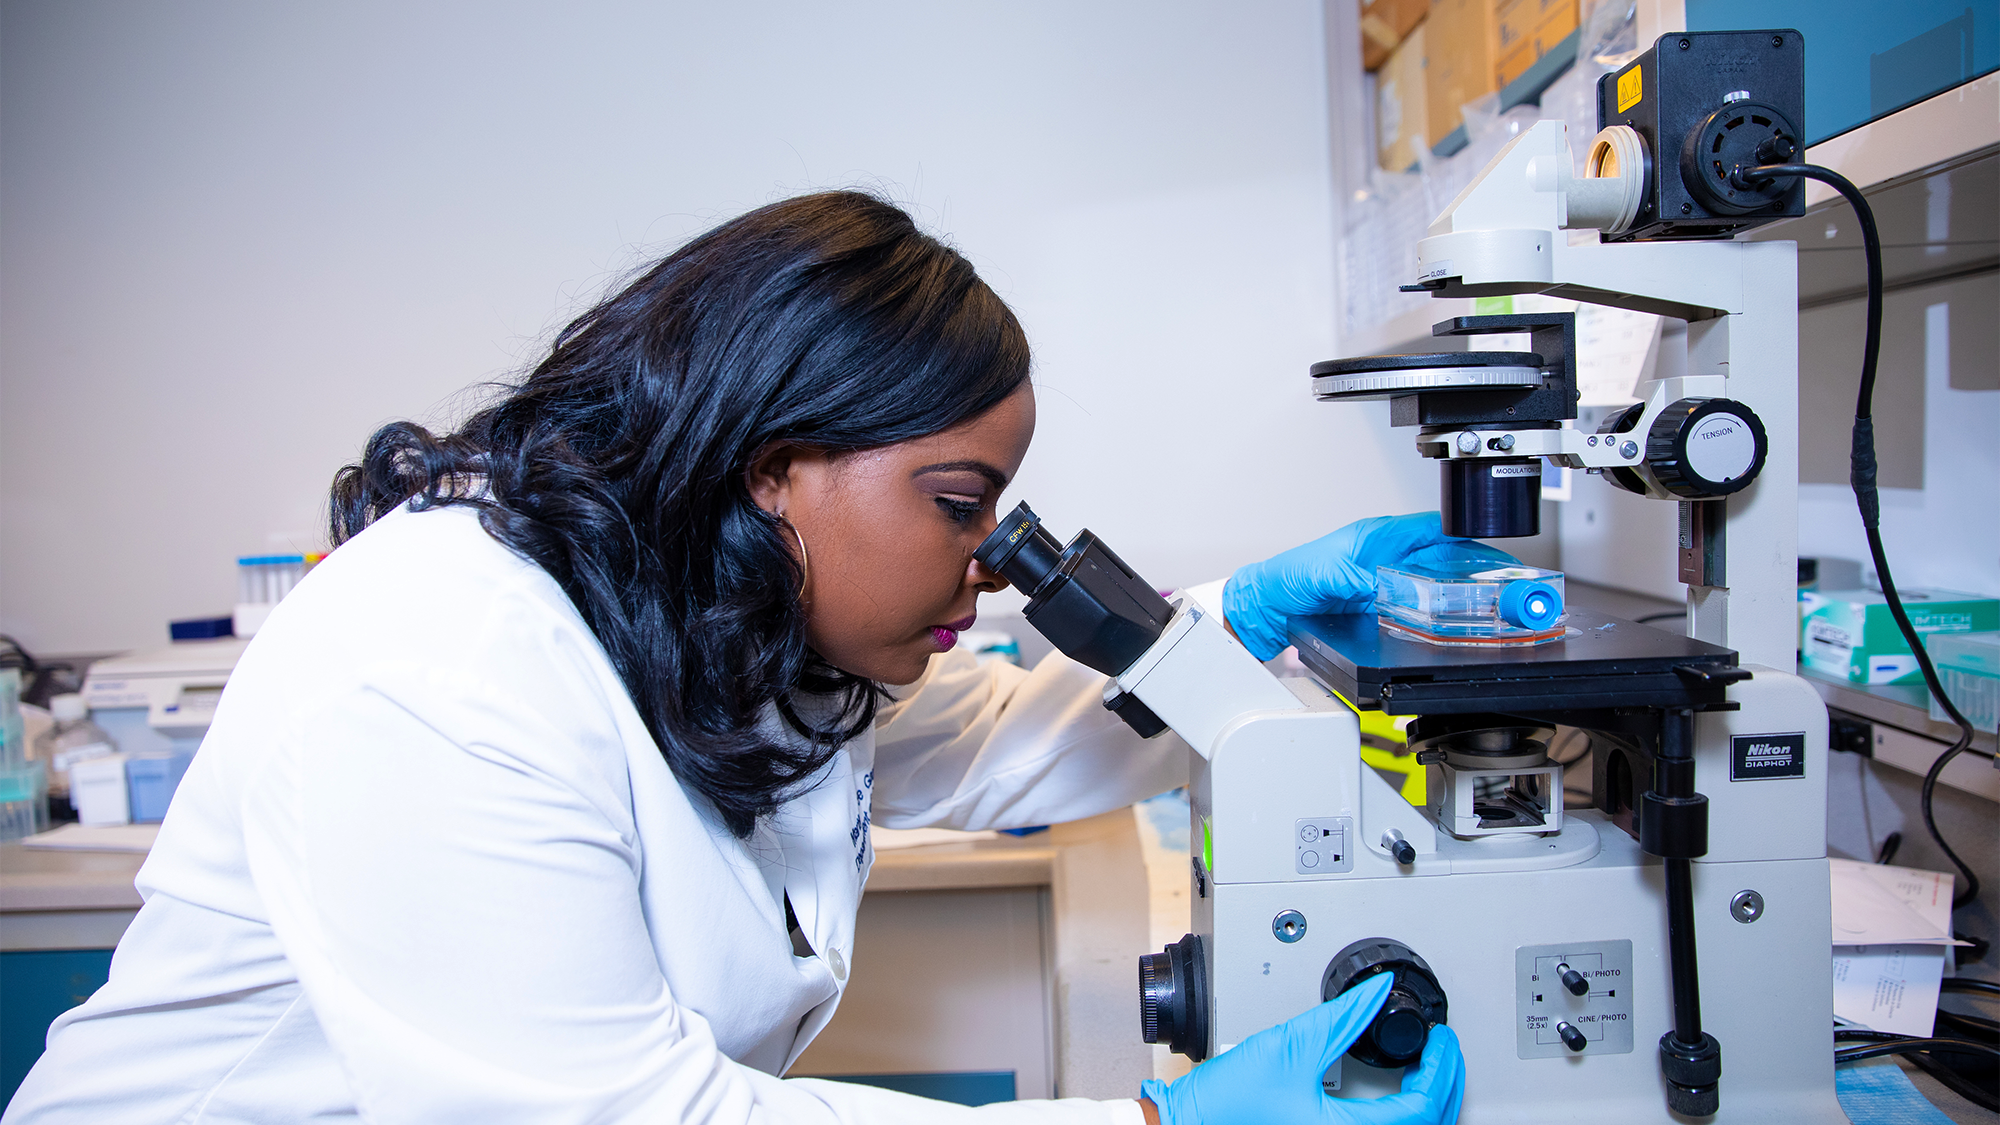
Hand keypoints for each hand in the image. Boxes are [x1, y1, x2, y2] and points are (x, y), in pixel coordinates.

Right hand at [1139, 974, 1463, 1124]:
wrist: (1186, 1124)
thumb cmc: (1224, 1103)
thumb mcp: (1288, 1045)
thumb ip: (1339, 1017)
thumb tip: (1374, 994)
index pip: (1423, 1107)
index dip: (1441, 1069)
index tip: (1441, 1041)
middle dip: (1446, 1086)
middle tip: (1445, 1052)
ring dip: (1429, 1104)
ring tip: (1430, 1071)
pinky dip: (1402, 1116)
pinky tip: (1397, 1098)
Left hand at [1223, 512, 1516, 658]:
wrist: (1265, 608)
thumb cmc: (1286, 577)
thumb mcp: (1324, 572)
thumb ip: (1356, 578)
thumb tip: (1385, 587)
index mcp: (1377, 537)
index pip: (1433, 530)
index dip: (1465, 538)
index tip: (1491, 553)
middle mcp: (1386, 557)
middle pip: (1443, 559)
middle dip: (1473, 569)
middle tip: (1503, 585)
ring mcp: (1385, 583)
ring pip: (1434, 584)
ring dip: (1458, 594)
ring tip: (1486, 606)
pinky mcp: (1380, 608)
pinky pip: (1418, 609)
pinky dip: (1436, 616)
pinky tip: (1449, 626)